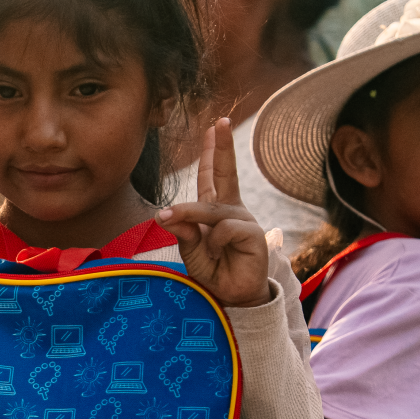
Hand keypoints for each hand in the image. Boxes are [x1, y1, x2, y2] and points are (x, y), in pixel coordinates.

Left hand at [156, 117, 272, 309]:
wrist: (233, 296)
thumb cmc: (213, 271)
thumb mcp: (191, 251)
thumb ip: (183, 231)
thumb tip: (167, 213)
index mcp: (216, 210)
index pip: (212, 176)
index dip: (213, 152)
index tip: (214, 126)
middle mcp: (231, 210)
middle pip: (225, 173)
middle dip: (222, 148)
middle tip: (221, 122)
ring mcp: (243, 220)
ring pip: (211, 209)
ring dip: (193, 217)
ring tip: (191, 237)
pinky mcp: (252, 234)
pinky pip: (223, 229)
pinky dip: (214, 243)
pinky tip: (218, 254)